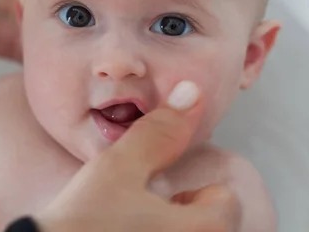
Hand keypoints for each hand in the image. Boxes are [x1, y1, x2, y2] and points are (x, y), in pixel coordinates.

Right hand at [36, 81, 240, 231]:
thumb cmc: (83, 221)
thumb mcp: (119, 167)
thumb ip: (159, 132)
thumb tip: (191, 91)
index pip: (225, 202)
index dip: (190, 192)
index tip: (158, 198)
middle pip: (212, 226)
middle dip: (184, 216)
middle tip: (141, 216)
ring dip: (169, 229)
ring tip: (129, 228)